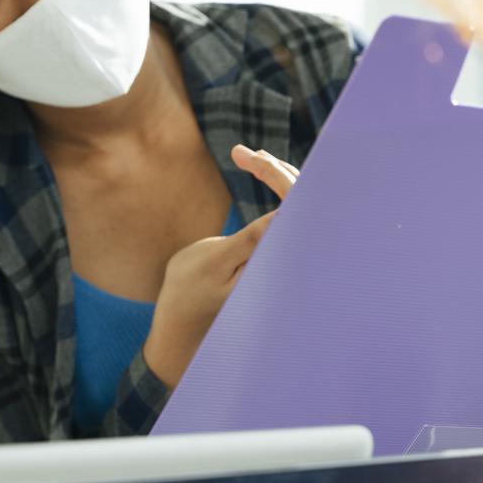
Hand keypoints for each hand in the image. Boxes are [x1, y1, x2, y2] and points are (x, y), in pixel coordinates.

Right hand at [141, 144, 298, 386]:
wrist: (182, 330)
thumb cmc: (190, 296)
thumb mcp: (214, 262)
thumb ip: (253, 239)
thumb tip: (288, 214)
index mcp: (275, 263)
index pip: (293, 205)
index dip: (273, 173)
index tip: (242, 156)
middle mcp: (286, 263)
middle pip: (300, 202)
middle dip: (274, 169)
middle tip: (240, 152)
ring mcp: (283, 261)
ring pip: (296, 207)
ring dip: (275, 177)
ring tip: (246, 157)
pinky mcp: (277, 258)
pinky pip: (289, 217)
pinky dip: (277, 191)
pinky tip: (264, 173)